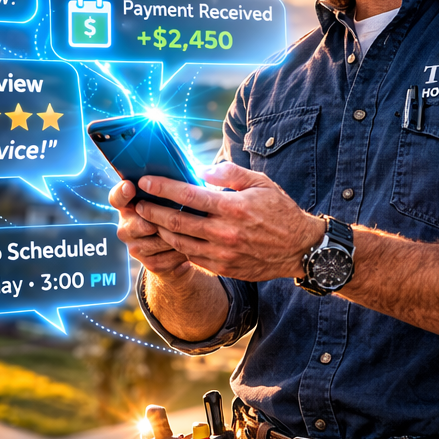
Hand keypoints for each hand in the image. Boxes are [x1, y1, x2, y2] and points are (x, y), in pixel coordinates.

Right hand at [108, 179, 192, 280]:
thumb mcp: (169, 199)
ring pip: (156, 240)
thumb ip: (167, 189)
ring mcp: (135, 247)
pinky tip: (191, 245)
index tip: (130, 186)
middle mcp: (126, 226)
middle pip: (137, 223)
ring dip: (174, 235)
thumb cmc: (174, 214)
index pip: (117, 198)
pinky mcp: (149, 263)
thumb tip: (186, 173)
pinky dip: (181, 250)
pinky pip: (167, 256)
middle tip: (175, 216)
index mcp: (128, 206)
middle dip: (157, 220)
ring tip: (191, 230)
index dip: (122, 192)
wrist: (176, 249)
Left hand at [131, 162, 326, 282]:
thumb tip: (201, 170)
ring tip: (149, 220)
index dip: (163, 187)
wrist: (300, 249)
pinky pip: (193, 257)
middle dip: (153, 211)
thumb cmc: (281, 211)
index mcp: (233, 208)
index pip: (188, 196)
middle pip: (177, 222)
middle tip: (138, 203)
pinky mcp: (225, 267)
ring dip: (161, 231)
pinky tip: (171, 236)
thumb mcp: (261, 183)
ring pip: (181, 243)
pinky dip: (178, 246)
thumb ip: (230, 173)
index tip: (145, 181)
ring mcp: (224, 254)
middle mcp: (225, 233)